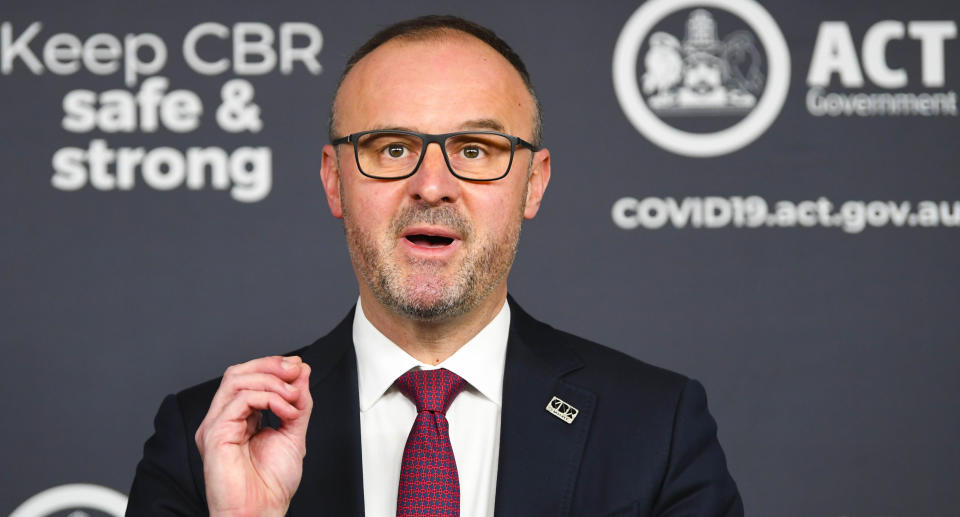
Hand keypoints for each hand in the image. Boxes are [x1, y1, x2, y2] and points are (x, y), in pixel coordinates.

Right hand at [195, 356, 312, 516]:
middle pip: (237, 372)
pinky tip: (286, 411)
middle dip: (270, 365)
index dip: (272, 366)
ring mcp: (216, 425)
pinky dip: (268, 399)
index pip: (248, 377)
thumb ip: (297, 403)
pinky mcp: (215, 434)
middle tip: (295, 371)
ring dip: (272, 382)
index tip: (299, 368)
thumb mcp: (293, 433)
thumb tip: (301, 372)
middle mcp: (223, 419)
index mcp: (238, 418)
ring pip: (236, 380)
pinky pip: (239, 401)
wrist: (261, 512)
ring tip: (293, 397)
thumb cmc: (271, 485)